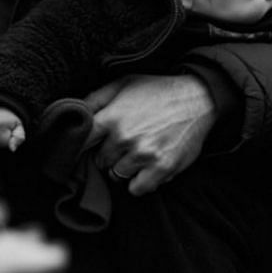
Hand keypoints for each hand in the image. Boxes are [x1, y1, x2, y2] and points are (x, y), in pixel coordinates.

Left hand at [83, 74, 216, 195]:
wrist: (200, 98)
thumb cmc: (158, 90)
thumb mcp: (124, 83)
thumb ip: (95, 99)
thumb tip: (71, 114)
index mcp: (112, 117)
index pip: (81, 143)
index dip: (81, 146)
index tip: (87, 147)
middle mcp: (124, 137)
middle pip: (100, 161)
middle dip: (108, 155)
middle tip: (124, 144)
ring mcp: (143, 154)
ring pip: (117, 175)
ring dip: (125, 168)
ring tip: (139, 153)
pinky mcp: (161, 168)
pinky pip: (137, 189)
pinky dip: (141, 182)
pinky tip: (148, 167)